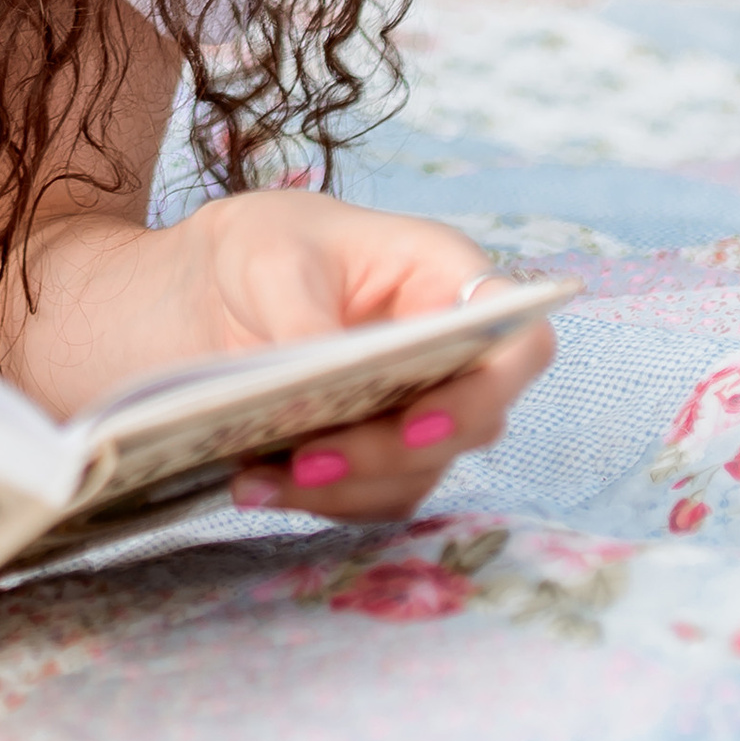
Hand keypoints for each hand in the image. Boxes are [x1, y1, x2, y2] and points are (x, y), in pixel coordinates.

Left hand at [183, 190, 555, 524]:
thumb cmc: (270, 240)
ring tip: (267, 479)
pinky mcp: (377, 450)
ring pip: (418, 472)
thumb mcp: (274, 259)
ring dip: (349, 486)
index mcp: (447, 280)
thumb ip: (301, 318)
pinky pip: (370, 494)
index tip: (419, 421)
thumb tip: (313, 393)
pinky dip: (318, 499)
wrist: (221, 276)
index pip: (518, 341)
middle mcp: (450, 353)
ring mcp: (418, 406)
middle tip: (313, 459)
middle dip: (392, 453)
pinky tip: (256, 484)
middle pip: (469, 425)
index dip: (488, 391)